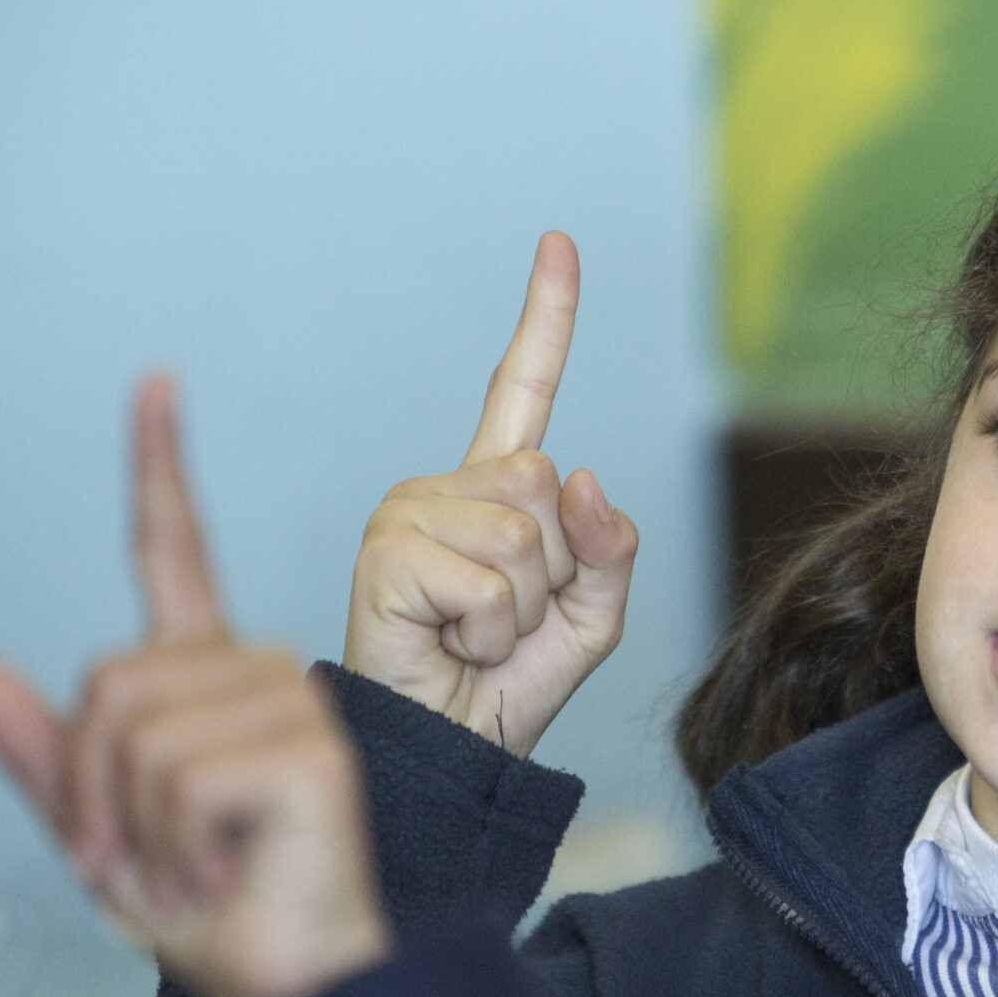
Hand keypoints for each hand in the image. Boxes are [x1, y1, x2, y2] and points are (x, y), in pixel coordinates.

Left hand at [0, 378, 389, 996]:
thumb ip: (44, 756)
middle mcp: (260, 672)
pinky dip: (174, 848)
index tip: (156, 384)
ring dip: (133, 832)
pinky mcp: (309, 748)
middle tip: (144, 871)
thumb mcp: (103, 838)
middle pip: (107, 684)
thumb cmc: (217, 917)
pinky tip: (226, 874)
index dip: (159, 467)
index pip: (176, 553)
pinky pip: (177, 776)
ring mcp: (293, 703)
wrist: (301, 988)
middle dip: (90, 795)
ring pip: (132, 733)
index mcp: (211, 681)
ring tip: (192, 877)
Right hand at [343, 231, 638, 754]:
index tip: (559, 244)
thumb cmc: (511, 687)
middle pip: (545, 485)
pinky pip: (490, 583)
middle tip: (507, 622)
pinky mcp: (386, 554)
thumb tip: (585, 478)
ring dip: (524, 609)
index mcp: (495, 492)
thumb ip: (611, 548)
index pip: (520, 388)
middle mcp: (445, 488)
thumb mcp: (593, 618)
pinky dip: (491, 632)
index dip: (545, 318)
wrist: (452, 753)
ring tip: (478, 637)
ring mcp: (408, 513)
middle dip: (555, 572)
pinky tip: (452, 645)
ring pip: (525, 537)